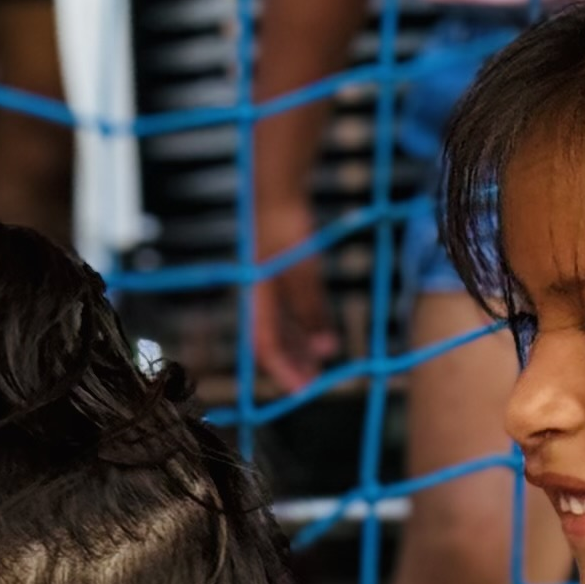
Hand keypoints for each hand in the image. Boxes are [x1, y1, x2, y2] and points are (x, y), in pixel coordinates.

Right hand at [245, 187, 338, 394]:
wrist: (277, 194)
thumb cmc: (287, 229)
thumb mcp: (305, 273)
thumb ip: (313, 310)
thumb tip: (326, 349)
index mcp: (259, 300)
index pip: (266, 345)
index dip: (283, 369)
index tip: (303, 389)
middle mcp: (261, 299)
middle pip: (273, 341)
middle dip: (292, 364)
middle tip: (312, 385)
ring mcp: (270, 288)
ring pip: (283, 328)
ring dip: (300, 349)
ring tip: (318, 367)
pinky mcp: (282, 277)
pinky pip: (292, 312)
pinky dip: (306, 327)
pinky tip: (322, 338)